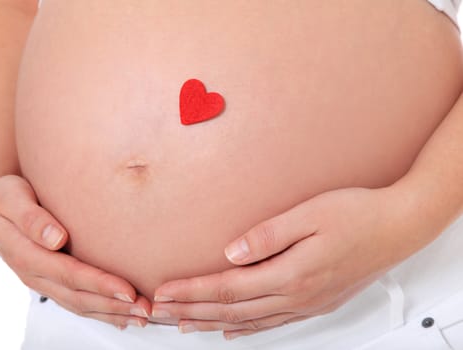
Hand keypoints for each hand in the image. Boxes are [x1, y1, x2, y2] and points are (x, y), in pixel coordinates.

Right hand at [0, 175, 150, 328]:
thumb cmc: (6, 197)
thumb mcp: (11, 199)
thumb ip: (32, 218)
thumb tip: (56, 237)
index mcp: (26, 255)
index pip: (69, 274)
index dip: (99, 284)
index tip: (128, 290)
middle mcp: (35, 275)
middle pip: (78, 297)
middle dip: (113, 305)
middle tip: (146, 309)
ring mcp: (42, 282)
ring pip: (79, 305)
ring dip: (112, 314)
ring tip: (142, 316)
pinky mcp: (51, 282)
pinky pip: (76, 302)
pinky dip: (101, 312)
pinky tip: (123, 317)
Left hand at [153, 186, 420, 338]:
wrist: (397, 227)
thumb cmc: (357, 215)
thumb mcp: (310, 215)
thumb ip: (267, 236)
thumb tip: (230, 252)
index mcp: (290, 274)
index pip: (226, 288)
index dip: (192, 292)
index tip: (165, 292)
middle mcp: (296, 295)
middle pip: (231, 309)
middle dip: (192, 310)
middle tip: (161, 311)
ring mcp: (306, 302)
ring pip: (247, 320)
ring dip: (211, 322)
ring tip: (184, 325)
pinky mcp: (315, 301)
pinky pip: (272, 322)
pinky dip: (246, 329)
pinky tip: (232, 330)